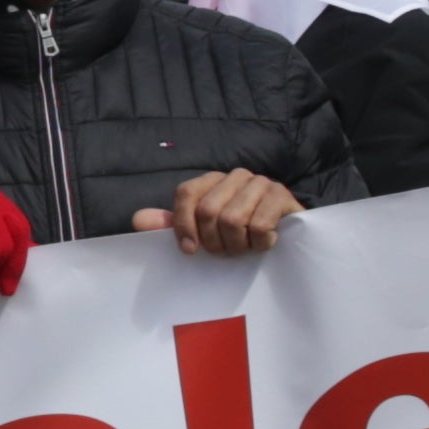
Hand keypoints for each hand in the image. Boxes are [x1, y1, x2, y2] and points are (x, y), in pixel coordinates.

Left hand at [135, 171, 299, 256]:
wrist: (290, 234)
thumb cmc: (241, 234)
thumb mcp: (204, 231)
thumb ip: (173, 224)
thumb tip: (138, 219)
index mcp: (212, 181)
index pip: (186, 194)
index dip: (183, 225)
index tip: (190, 251)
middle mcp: (235, 176)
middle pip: (208, 211)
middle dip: (214, 242)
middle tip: (225, 252)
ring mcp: (260, 183)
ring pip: (232, 219)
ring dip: (237, 245)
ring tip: (245, 248)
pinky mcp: (281, 196)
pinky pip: (259, 225)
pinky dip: (259, 243)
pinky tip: (265, 243)